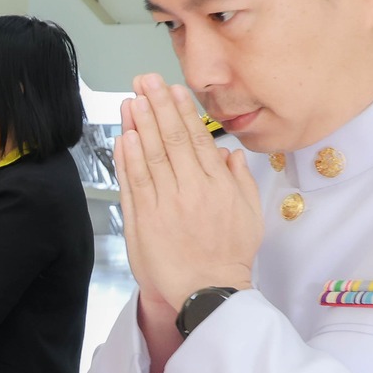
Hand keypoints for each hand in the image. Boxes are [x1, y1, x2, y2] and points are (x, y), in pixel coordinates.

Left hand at [114, 75, 261, 313]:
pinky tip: (123, 136)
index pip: (196, 138)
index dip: (182, 111)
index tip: (172, 89)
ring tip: (132, 100)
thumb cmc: (229, 255)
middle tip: (145, 80)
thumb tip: (230, 152)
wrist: (208, 292)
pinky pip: (134, 183)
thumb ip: (240, 180)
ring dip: (139, 125)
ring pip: (149, 156)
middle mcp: (190, 190)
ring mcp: (165, 204)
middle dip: (157, 105)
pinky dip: (127, 158)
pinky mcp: (144, 220)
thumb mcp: (249, 215)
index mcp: (217, 185)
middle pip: (170, 139)